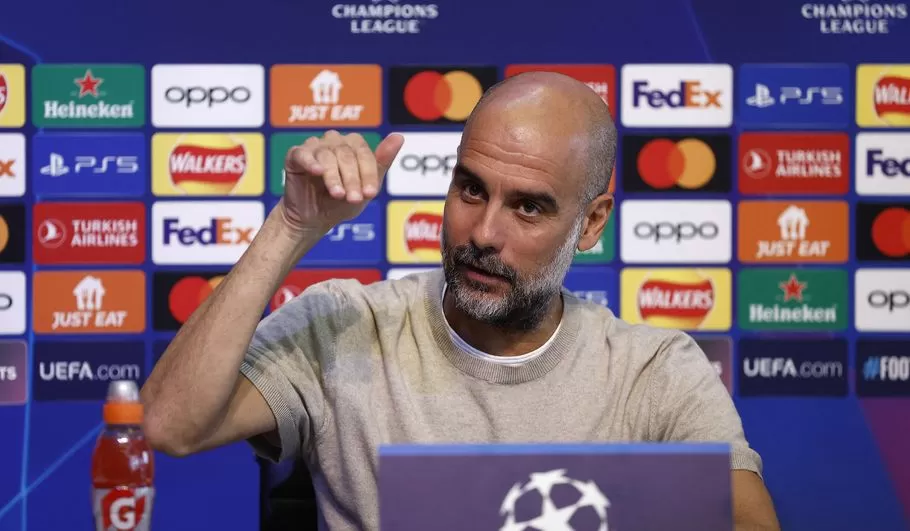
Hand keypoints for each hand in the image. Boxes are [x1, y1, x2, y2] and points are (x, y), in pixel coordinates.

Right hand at [280, 130, 403, 231]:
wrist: (314, 220)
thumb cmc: (342, 203)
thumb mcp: (366, 189)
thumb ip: (381, 164)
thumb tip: (399, 137)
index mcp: (354, 145)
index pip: (364, 152)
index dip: (368, 173)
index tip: (370, 194)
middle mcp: (334, 141)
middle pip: (346, 153)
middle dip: (352, 178)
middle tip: (353, 198)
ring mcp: (314, 147)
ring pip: (327, 155)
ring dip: (334, 176)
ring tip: (338, 195)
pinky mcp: (295, 155)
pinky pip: (302, 153)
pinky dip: (311, 162)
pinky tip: (317, 172)